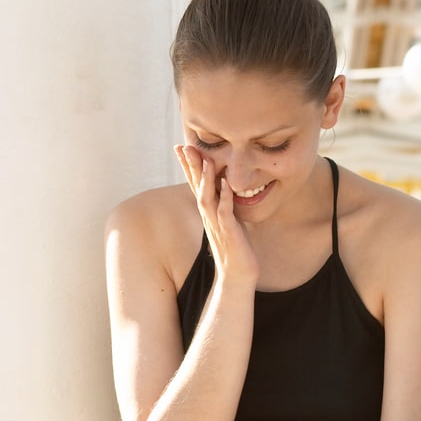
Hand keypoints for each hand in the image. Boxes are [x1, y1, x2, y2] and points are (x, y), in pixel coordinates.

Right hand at [174, 145, 258, 283]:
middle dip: (190, 167)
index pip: (196, 185)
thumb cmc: (236, 247)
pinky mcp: (229, 233)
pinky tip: (227, 184)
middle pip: (196, 187)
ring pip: (207, 198)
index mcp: (209, 212)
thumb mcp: (230, 221)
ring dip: (206, 179)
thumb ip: (227, 205)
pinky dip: (226, 197)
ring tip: (206, 160)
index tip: (183, 147)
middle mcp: (209, 216)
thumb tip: (229, 189)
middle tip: (183, 146)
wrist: (238, 274)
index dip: (189, 167)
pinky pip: (225, 212)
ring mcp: (217, 224)